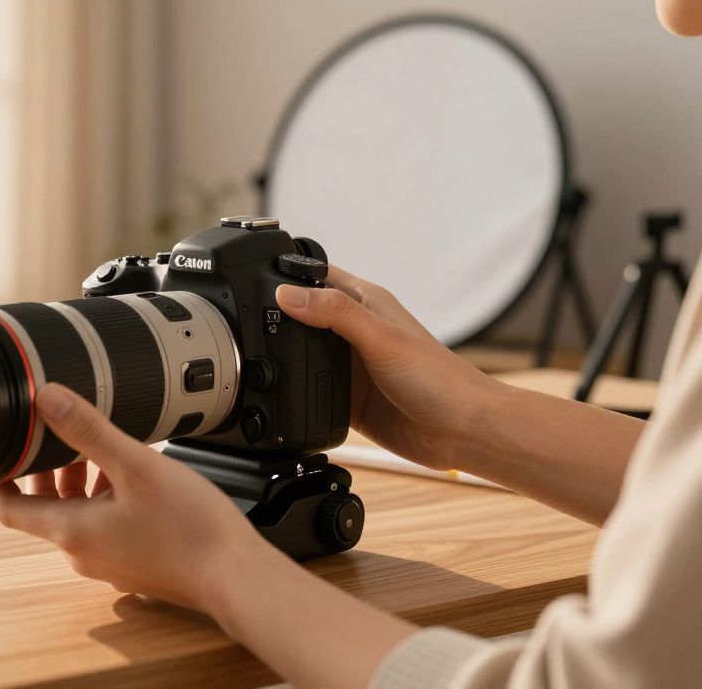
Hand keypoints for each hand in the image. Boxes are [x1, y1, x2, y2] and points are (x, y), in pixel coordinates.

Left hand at [0, 383, 269, 614]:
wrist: (237, 577)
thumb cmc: (192, 529)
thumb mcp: (136, 466)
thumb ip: (88, 430)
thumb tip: (46, 399)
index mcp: (72, 531)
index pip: (7, 508)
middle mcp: (83, 553)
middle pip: (42, 507)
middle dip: (41, 470)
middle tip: (46, 435)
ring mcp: (109, 562)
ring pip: (76, 514)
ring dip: (76, 481)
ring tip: (93, 447)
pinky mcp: (134, 562)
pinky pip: (104, 526)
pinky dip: (103, 498)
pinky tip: (130, 477)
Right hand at [275, 266, 501, 470]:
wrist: (461, 432)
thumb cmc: (439, 378)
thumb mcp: (380, 337)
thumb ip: (334, 313)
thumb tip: (287, 294)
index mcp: (365, 303)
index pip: (317, 277)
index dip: (288, 275)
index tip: (254, 279)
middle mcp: (355, 331)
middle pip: (302, 316)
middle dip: (277, 319)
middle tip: (247, 323)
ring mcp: (350, 366)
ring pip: (303, 355)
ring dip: (285, 357)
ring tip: (258, 357)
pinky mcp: (347, 399)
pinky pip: (310, 391)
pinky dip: (296, 392)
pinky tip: (282, 395)